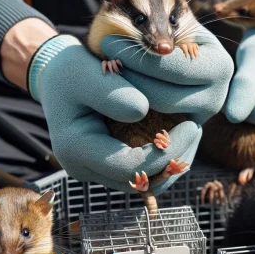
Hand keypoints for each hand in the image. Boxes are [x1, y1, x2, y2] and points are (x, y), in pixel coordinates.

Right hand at [29, 33, 232, 194]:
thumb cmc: (69, 71)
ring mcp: (94, 169)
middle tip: (197, 130)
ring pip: (141, 182)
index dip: (165, 152)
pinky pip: (138, 172)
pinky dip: (160, 159)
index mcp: (75, 149)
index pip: (129, 167)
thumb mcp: (85, 72)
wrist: (57, 79)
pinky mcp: (105, 164)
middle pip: (138, 182)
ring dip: (169, 164)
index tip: (192, 125)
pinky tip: (177, 137)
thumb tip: (144, 111)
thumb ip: (111, 92)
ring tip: (191, 134)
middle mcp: (83, 167)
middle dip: (172, 161)